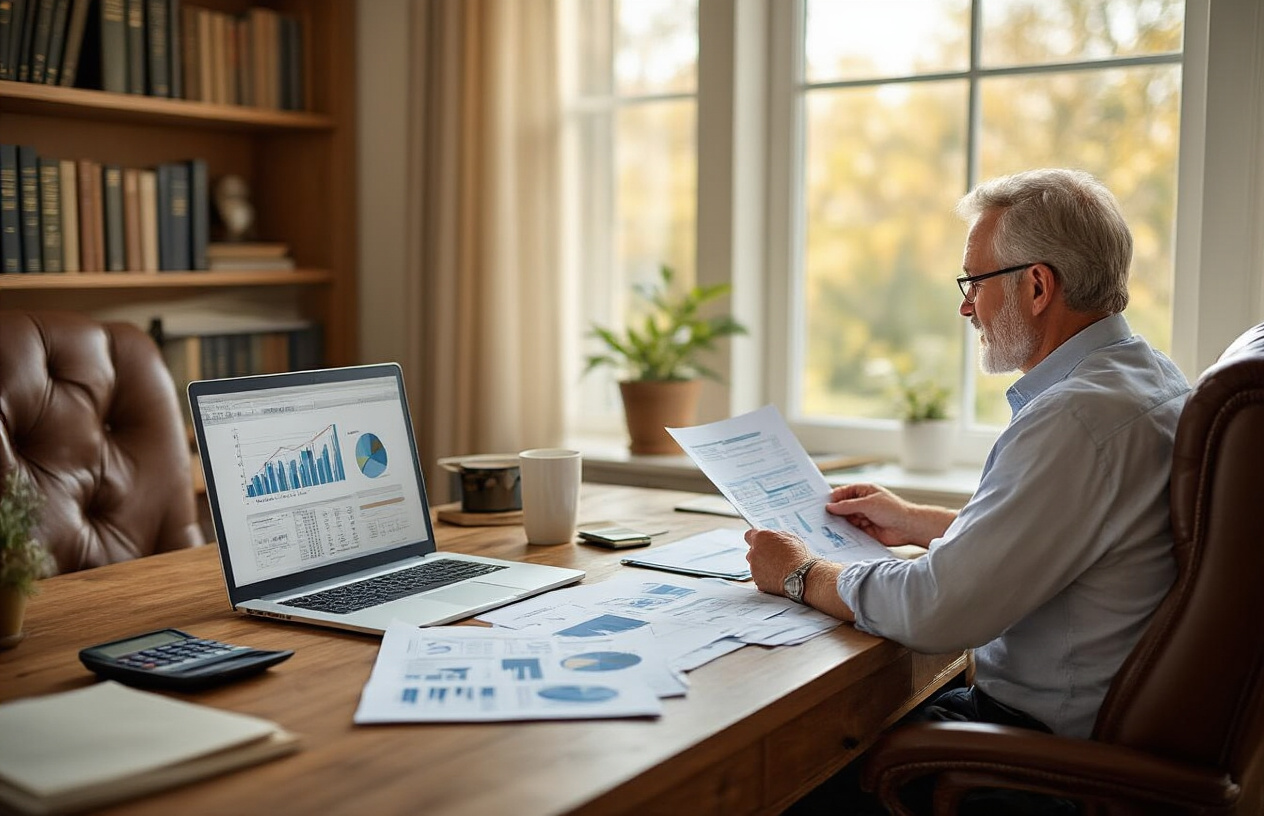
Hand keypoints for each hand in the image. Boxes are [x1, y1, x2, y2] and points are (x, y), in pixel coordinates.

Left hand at [744, 528, 812, 596]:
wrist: (802, 576)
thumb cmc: (798, 556)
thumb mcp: (790, 537)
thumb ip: (776, 536)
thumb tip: (772, 537)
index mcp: (760, 538)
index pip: (749, 535)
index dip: (756, 539)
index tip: (761, 542)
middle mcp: (753, 553)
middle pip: (752, 552)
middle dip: (760, 554)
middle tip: (774, 557)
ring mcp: (754, 569)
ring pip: (755, 566)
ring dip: (763, 566)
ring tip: (779, 568)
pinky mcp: (758, 582)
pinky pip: (759, 578)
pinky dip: (766, 578)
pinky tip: (778, 577)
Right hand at [826, 483, 952, 546]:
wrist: (908, 527)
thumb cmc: (893, 510)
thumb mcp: (867, 504)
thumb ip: (847, 506)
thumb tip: (830, 506)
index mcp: (864, 491)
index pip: (843, 493)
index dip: (832, 498)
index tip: (819, 504)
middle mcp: (863, 504)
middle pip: (843, 507)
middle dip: (834, 512)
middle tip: (819, 517)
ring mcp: (864, 517)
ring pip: (846, 520)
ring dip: (839, 524)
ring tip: (827, 528)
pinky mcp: (865, 531)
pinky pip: (851, 531)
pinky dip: (846, 533)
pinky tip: (838, 536)